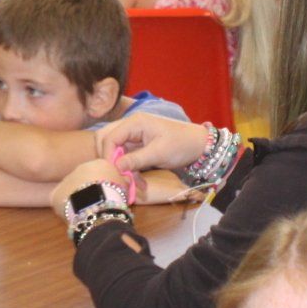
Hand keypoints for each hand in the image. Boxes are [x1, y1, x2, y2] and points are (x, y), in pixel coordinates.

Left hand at [49, 157, 130, 213]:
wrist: (97, 205)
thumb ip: (123, 181)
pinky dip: (65, 208)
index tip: (107, 194)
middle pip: (84, 179)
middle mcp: (80, 168)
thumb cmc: (114, 195)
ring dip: (76, 198)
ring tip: (85, 212)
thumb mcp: (124, 186)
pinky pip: (60, 202)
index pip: (99, 172)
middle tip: (96, 204)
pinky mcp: (55, 194)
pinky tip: (73, 216)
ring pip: (71, 189)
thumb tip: (125, 180)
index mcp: (98, 163)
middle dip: (88, 190)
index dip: (103, 184)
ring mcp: (66, 180)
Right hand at [93, 115, 212, 174]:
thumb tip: (116, 167)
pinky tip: (141, 183)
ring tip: (135, 184)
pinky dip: (131, 171)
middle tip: (120, 177)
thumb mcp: (159, 153)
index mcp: (134, 122)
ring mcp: (134, 136)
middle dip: (112, 161)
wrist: (198, 145)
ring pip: (117, 152)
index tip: (113, 173)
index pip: (110, 137)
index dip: (108, 156)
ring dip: (123, 169)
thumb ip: (136, 160)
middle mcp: (131, 126)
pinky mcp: (138, 146)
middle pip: (108, 142)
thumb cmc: (181, 144)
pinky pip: (127, 158)